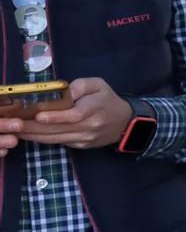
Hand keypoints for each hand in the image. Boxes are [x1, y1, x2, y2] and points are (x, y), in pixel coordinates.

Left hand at [13, 78, 132, 149]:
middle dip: (34, 127)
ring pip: (56, 138)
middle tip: (15, 124)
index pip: (74, 115)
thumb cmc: (107, 100)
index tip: (39, 116)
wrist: (124, 123)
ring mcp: (84, 139)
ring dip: (34, 135)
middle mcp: (89, 127)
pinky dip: (42, 139)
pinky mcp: (80, 146)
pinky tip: (29, 135)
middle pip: (59, 129)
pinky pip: (58, 142)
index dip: (56, 117)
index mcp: (94, 109)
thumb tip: (63, 92)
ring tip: (16, 130)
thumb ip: (80, 85)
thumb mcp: (98, 85)